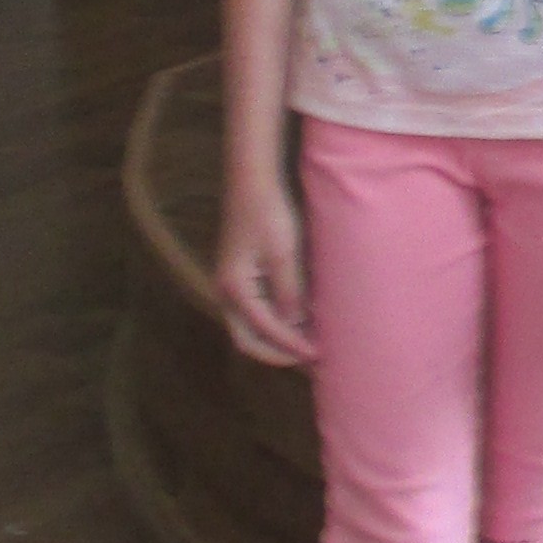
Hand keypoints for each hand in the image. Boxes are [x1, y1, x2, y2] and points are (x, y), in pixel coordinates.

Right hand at [216, 181, 316, 368]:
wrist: (253, 182)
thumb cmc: (268, 213)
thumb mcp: (284, 254)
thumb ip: (289, 293)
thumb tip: (296, 326)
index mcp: (234, 288)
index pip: (265, 330)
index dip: (292, 345)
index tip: (317, 353)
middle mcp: (226, 292)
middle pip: (248, 340)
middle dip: (279, 353)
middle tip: (310, 360)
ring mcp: (232, 286)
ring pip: (251, 328)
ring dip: (278, 340)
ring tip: (310, 344)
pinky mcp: (242, 278)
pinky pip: (257, 311)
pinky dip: (276, 322)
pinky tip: (301, 321)